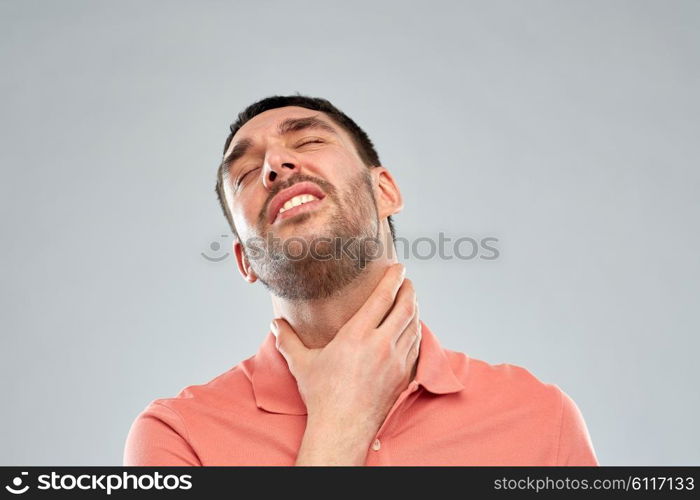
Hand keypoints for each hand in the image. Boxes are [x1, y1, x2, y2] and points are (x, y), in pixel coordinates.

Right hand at [271, 263, 420, 462]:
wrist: (342, 428)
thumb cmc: (322, 396)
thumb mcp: (302, 363)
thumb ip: (288, 340)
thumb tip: (275, 324)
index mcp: (357, 335)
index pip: (382, 298)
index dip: (393, 279)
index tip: (398, 268)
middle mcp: (381, 344)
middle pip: (405, 307)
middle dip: (409, 290)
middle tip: (407, 281)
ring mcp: (396, 361)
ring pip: (414, 326)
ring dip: (414, 309)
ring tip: (410, 301)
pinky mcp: (403, 376)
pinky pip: (416, 346)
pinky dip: (416, 332)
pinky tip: (412, 329)